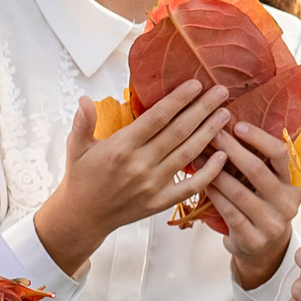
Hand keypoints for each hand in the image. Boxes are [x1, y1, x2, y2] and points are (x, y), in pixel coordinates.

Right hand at [30, 83, 231, 272]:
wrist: (83, 217)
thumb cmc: (82, 177)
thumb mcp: (76, 147)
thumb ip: (83, 123)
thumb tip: (84, 100)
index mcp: (121, 147)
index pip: (157, 118)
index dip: (179, 100)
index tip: (196, 84)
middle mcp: (140, 165)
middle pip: (178, 132)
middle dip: (202, 109)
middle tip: (221, 91)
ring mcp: (152, 185)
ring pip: (188, 154)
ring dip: (209, 133)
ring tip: (225, 114)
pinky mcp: (160, 202)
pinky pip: (190, 187)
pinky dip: (208, 173)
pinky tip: (222, 156)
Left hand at [209, 122, 300, 289]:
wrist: (263, 249)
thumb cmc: (263, 206)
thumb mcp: (272, 184)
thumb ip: (263, 160)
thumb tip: (231, 123)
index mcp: (296, 183)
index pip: (282, 154)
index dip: (259, 138)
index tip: (238, 124)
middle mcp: (288, 203)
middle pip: (258, 170)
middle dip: (231, 149)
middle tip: (211, 134)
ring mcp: (272, 223)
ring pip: (239, 192)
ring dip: (215, 172)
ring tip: (198, 156)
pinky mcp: (254, 239)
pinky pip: (229, 211)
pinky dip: (213, 194)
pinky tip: (202, 181)